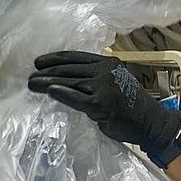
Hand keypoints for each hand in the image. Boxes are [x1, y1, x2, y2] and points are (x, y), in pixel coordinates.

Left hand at [28, 51, 180, 167]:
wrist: (150, 122)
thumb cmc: (131, 106)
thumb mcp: (115, 83)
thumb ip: (95, 78)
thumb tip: (66, 79)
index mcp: (108, 63)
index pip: (75, 57)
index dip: (54, 58)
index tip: (38, 62)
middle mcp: (105, 71)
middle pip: (68, 69)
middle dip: (46, 72)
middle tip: (30, 76)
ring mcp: (103, 86)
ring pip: (68, 82)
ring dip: (46, 83)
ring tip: (32, 85)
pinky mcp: (100, 103)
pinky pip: (75, 98)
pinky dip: (61, 94)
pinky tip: (49, 91)